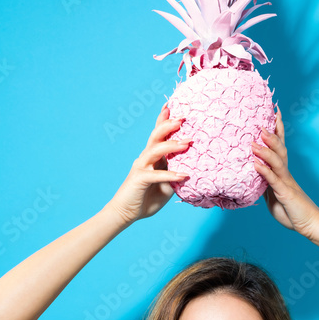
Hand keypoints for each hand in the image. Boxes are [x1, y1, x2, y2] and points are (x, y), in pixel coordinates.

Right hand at [107, 104, 191, 225]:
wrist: (125, 214)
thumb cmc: (146, 199)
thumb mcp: (166, 186)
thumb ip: (175, 175)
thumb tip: (192, 169)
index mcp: (152, 157)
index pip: (158, 135)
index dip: (164, 119)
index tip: (173, 106)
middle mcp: (145, 158)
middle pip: (155, 136)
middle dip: (169, 125)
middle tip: (184, 118)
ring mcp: (141, 167)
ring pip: (155, 150)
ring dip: (172, 145)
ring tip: (188, 142)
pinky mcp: (139, 179)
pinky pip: (156, 174)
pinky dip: (170, 174)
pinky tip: (184, 176)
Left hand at [252, 107, 318, 236]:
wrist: (310, 225)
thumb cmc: (293, 212)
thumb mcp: (275, 196)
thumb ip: (266, 184)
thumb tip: (257, 175)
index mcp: (283, 173)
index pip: (279, 148)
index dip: (277, 130)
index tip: (273, 113)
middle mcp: (285, 174)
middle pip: (279, 149)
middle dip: (271, 134)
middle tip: (261, 120)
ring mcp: (286, 182)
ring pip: (276, 161)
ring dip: (266, 149)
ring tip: (256, 138)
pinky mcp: (285, 193)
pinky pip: (273, 180)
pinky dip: (264, 170)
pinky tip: (256, 163)